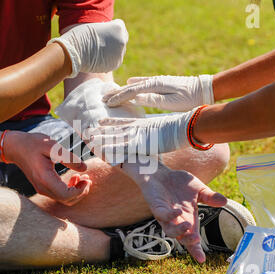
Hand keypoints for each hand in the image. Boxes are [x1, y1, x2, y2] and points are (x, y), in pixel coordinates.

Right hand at [5, 131, 91, 205]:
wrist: (16, 147)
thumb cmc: (34, 143)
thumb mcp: (52, 146)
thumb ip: (69, 157)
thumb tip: (84, 168)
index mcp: (45, 178)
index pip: (66, 195)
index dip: (80, 190)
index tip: (87, 178)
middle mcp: (43, 188)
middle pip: (67, 201)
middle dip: (81, 192)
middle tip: (88, 179)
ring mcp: (42, 189)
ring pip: (64, 200)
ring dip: (76, 191)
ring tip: (83, 178)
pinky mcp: (43, 187)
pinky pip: (59, 195)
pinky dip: (70, 190)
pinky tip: (74, 178)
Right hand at [48, 20, 128, 77]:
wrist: (73, 53)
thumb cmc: (80, 36)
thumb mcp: (95, 26)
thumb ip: (106, 29)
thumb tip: (110, 36)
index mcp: (118, 28)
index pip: (120, 26)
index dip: (110, 28)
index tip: (102, 31)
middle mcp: (122, 41)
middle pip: (122, 38)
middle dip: (114, 39)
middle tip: (102, 42)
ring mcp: (119, 54)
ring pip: (119, 50)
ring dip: (112, 50)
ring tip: (98, 51)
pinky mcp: (115, 65)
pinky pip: (115, 60)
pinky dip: (109, 59)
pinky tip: (99, 58)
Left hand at [85, 112, 201, 156]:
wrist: (188, 126)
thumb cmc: (181, 128)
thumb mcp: (165, 128)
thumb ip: (157, 130)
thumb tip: (156, 133)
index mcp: (144, 123)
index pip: (123, 122)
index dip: (110, 122)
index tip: (99, 121)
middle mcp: (138, 128)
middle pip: (115, 129)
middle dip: (100, 130)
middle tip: (86, 130)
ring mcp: (139, 135)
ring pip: (115, 137)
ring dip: (101, 139)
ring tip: (87, 139)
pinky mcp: (141, 143)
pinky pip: (123, 148)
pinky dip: (111, 149)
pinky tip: (100, 151)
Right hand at [102, 75, 213, 110]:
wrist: (203, 90)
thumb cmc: (189, 99)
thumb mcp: (171, 102)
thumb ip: (153, 99)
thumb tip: (135, 97)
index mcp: (155, 85)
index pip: (131, 91)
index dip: (119, 97)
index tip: (108, 103)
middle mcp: (154, 81)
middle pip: (130, 87)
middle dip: (117, 93)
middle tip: (103, 98)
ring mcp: (157, 81)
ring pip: (135, 85)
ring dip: (123, 89)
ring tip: (112, 92)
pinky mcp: (161, 83)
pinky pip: (142, 84)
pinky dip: (133, 85)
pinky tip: (129, 83)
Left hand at [122, 161, 226, 262]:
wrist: (161, 172)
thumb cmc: (179, 183)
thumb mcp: (198, 189)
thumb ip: (209, 197)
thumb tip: (225, 201)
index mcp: (188, 219)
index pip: (192, 238)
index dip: (196, 249)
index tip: (201, 260)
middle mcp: (176, 221)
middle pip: (181, 237)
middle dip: (188, 241)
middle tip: (196, 239)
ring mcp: (165, 215)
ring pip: (169, 230)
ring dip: (178, 230)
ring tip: (187, 226)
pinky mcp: (156, 207)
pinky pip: (162, 215)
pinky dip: (169, 216)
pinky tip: (177, 212)